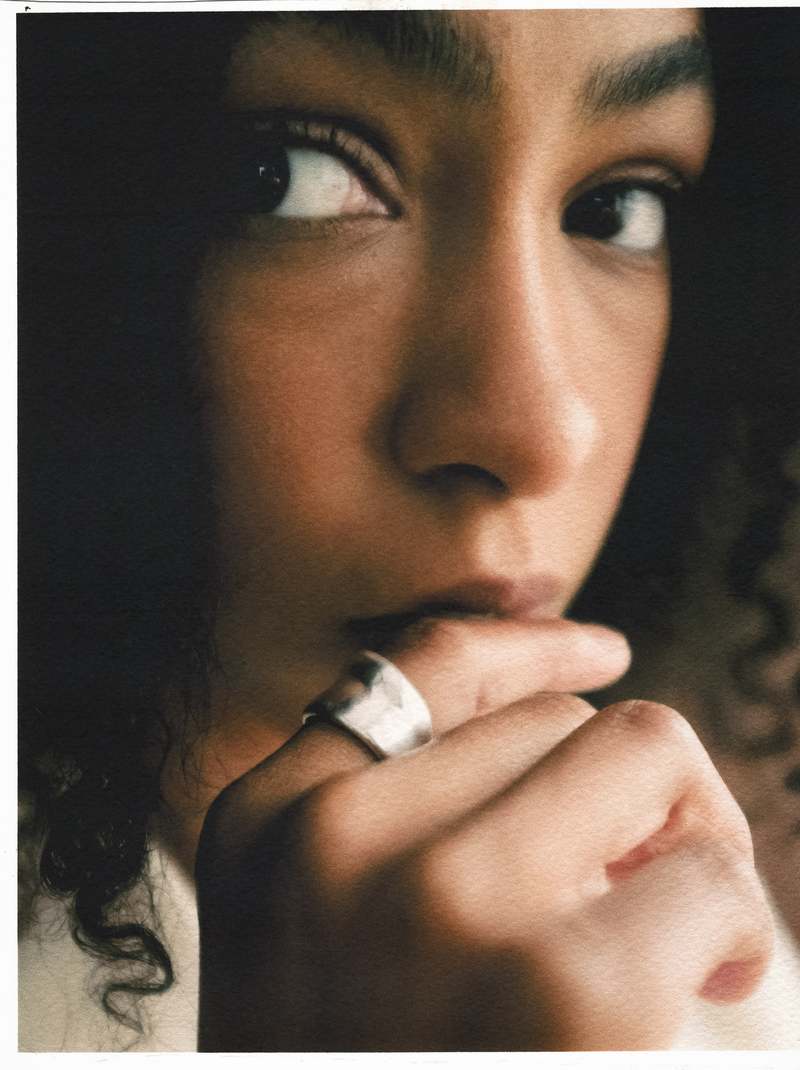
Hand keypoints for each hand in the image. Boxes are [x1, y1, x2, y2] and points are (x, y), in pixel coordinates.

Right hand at [195, 618, 772, 1050]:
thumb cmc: (371, 1063)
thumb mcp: (324, 930)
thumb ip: (399, 815)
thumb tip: (558, 697)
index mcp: (270, 825)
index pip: (422, 666)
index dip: (525, 646)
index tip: (600, 650)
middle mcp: (336, 845)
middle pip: (556, 717)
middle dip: (622, 786)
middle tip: (644, 881)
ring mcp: (444, 907)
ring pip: (639, 746)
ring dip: (685, 829)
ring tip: (679, 929)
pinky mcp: (570, 995)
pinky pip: (710, 873)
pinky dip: (728, 923)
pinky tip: (704, 988)